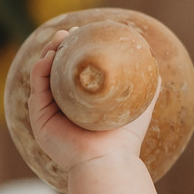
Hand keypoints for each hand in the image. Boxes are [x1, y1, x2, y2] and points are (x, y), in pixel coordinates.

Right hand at [25, 26, 158, 178]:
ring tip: (59, 39)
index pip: (73, 72)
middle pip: (55, 71)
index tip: (82, 33)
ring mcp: (50, 112)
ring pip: (43, 76)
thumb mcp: (139, 107)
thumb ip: (147, 88)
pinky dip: (40, 71)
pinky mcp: (40, 119)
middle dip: (59, 48)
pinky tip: (48, 58)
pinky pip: (36, 89)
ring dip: (48, 54)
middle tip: (69, 33)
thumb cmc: (125, 138)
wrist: (108, 160)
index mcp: (82, 104)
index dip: (74, 51)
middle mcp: (64, 107)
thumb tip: (156, 67)